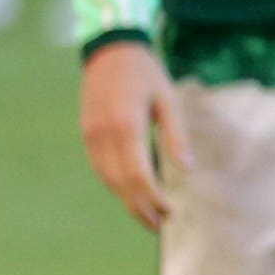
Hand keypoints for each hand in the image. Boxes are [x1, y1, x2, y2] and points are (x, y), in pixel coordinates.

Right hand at [81, 36, 188, 230]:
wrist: (111, 50)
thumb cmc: (146, 73)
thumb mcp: (168, 99)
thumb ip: (176, 136)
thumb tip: (187, 170)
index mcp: (127, 125)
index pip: (138, 175)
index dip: (153, 199)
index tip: (170, 212)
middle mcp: (104, 134)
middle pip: (121, 184)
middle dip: (140, 207)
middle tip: (160, 224)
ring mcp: (91, 135)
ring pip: (107, 179)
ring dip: (126, 200)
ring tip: (148, 216)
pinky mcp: (87, 133)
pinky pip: (100, 167)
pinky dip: (115, 185)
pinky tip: (130, 192)